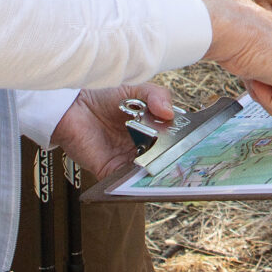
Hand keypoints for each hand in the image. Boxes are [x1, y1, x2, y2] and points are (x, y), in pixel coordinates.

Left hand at [51, 83, 176, 185]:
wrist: (71, 105)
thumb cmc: (102, 95)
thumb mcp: (136, 88)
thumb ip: (156, 95)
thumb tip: (169, 113)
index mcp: (155, 128)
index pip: (177, 139)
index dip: (188, 141)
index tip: (199, 143)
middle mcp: (145, 147)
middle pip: (166, 159)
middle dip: (176, 160)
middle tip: (188, 159)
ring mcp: (128, 161)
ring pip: (150, 173)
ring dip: (159, 173)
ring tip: (170, 169)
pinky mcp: (111, 171)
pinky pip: (127, 182)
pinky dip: (136, 182)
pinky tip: (144, 174)